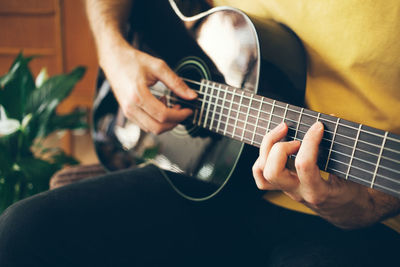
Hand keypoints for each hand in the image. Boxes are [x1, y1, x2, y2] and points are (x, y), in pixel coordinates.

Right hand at [100, 42, 196, 133]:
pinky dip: (156, 120)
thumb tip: (191, 95)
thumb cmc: (132, 60)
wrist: (113, 59)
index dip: (180, 115)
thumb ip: (176, 83)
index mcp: (138, 95)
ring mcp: (128, 112)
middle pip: (157, 127)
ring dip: (165, 122)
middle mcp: (131, 107)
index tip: (189, 110)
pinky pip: (145, 125)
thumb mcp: (158, 67)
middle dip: (174, 122)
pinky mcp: (128, 113)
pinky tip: (160, 105)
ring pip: (151, 129)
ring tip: (170, 105)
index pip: (163, 115)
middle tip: (182, 110)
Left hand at [252, 122, 377, 227]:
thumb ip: (342, 147)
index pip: (304, 165)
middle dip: (280, 147)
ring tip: (282, 133)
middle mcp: (298, 193)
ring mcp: (287, 191)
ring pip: (262, 172)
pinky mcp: (282, 187)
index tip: (318, 126)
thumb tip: (329, 117)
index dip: (310, 141)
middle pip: (273, 172)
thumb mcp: (353, 172)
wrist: (347, 213)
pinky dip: (263, 158)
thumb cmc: (352, 190)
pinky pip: (261, 176)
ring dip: (267, 148)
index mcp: (318, 192)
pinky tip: (276, 146)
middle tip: (294, 135)